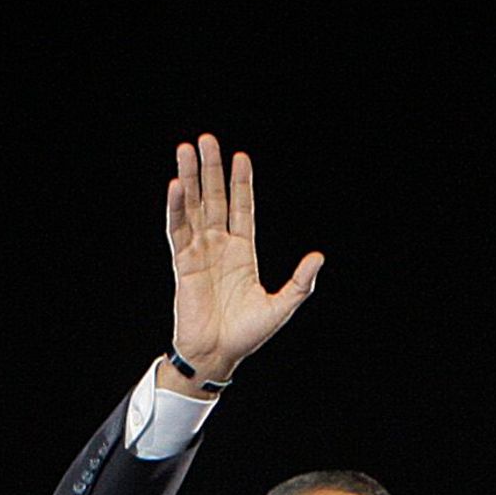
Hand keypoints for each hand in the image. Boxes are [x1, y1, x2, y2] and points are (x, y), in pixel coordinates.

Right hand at [163, 135, 322, 385]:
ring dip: (190, 178)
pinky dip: (177, 207)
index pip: (241, 209)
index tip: (240, 157)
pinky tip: (176, 185)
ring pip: (194, 207)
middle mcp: (219, 246)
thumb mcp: (281, 307)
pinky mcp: (183, 263)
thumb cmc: (247, 334)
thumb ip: (300, 283)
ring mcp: (199, 252)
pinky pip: (178, 230)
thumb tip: (318, 257)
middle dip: (211, 169)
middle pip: (214, 199)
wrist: (217, 355)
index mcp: (242, 252)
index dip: (241, 183)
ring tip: (185, 149)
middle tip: (206, 139)